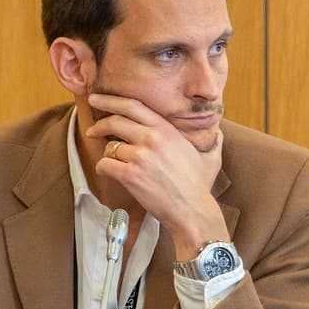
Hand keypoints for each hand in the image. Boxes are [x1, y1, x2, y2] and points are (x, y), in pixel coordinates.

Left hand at [85, 93, 229, 257]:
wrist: (192, 209)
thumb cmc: (197, 185)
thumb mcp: (203, 154)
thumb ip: (201, 138)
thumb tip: (216, 131)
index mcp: (166, 129)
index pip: (132, 105)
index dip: (111, 100)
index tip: (97, 99)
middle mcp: (152, 138)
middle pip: (115, 121)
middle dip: (99, 124)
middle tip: (92, 130)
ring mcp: (140, 156)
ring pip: (110, 147)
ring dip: (110, 155)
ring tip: (118, 165)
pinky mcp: (130, 175)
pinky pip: (105, 165)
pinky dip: (105, 170)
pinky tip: (112, 175)